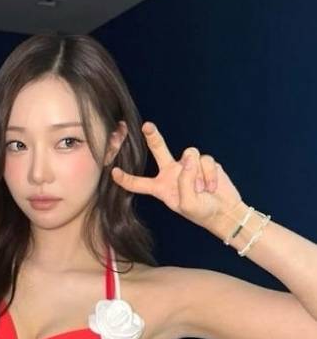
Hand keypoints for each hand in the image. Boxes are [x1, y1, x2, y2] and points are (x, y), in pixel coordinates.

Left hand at [112, 122, 242, 236]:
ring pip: (188, 155)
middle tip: (146, 126)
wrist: (224, 211)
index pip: (140, 183)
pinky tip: (212, 187)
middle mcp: (172, 173)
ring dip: (197, 174)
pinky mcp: (204, 162)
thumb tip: (189, 158)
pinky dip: (210, 175)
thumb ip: (185, 182)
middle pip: (159, 150)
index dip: (126, 180)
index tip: (114, 173)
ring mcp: (188, 166)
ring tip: (202, 190)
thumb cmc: (201, 212)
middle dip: (153, 137)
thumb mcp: (188, 204)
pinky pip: (205, 161)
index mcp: (161, 188)